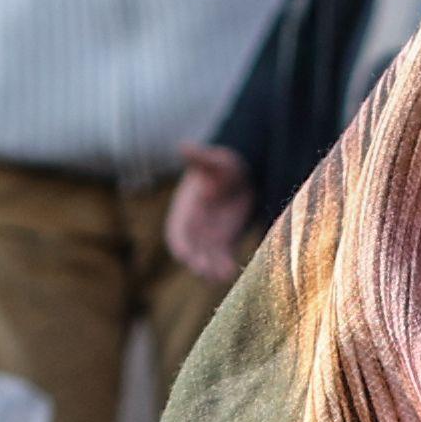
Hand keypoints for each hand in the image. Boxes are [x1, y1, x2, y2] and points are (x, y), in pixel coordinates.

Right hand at [164, 145, 252, 282]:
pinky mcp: (225, 243)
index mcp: (186, 210)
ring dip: (212, 268)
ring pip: (207, 259)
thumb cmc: (225, 166)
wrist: (243, 176)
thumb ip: (201, 157)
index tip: (185, 254)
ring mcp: (209, 238)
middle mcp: (195, 228)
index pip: (177, 232)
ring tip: (222, 275)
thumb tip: (184, 146)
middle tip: (205, 271)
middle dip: (197, 262)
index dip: (181, 243)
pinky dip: (224, 266)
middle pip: (192, 251)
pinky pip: (222, 259)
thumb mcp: (214, 160)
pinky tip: (230, 272)